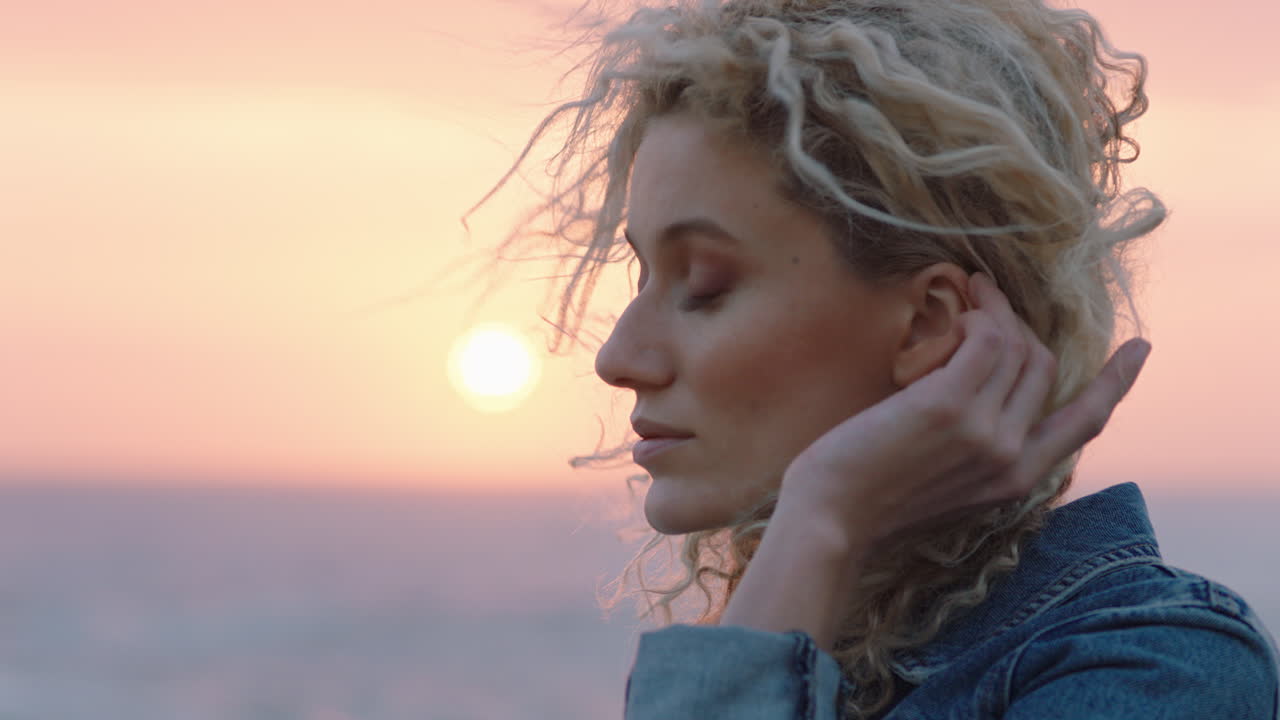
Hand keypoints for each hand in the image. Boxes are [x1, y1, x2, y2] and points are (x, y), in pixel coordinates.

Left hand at [780, 272, 1151, 548]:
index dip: (1116, 382)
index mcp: (1018, 481)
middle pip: (1045, 368)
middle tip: (987, 298)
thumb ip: (978, 452)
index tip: (1139, 348)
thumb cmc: (872, 498)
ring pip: (1018, 346)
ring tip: (969, 291)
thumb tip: (988, 399)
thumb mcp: (946, 485)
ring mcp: (986, 431)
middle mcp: (1012, 457)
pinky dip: (976, 314)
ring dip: (995, 308)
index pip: (1085, 424)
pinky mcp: (951, 406)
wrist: (831, 518)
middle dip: (1020, 325)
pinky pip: (986, 338)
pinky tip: (955, 311)